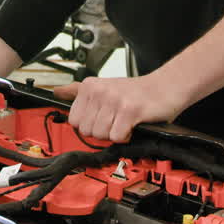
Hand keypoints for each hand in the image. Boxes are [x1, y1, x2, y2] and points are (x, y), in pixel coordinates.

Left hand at [52, 74, 186, 142]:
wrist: (166, 87)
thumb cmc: (137, 91)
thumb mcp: (104, 86)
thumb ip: (78, 91)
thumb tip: (57, 92)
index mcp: (89, 86)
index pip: (74, 121)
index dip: (90, 125)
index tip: (103, 117)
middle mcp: (99, 91)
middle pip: (87, 131)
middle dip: (103, 131)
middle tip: (117, 119)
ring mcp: (114, 100)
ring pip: (101, 135)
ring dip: (116, 134)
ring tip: (125, 121)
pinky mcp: (129, 110)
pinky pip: (117, 137)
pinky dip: (127, 136)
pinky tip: (133, 125)